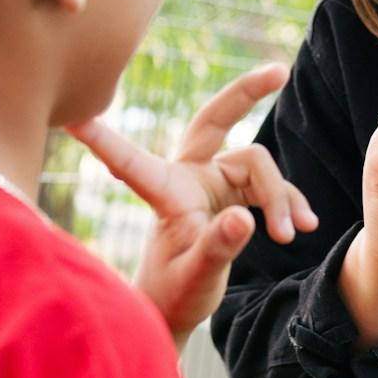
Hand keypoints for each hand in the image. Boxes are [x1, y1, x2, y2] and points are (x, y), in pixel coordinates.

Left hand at [68, 64, 317, 350]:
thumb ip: (218, 247)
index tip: (73, 119)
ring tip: (290, 235)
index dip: (104, 139)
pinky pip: (270, 186)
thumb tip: (245, 217)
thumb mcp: (197, 277)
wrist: (179, 306)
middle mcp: (188, 177)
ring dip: (280, 197)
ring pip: (258, 165)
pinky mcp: (233, 194)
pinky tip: (304, 226)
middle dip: (245, 93)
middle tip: (279, 71)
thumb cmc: (175, 294)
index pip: (131, 161)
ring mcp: (213, 182)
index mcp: (165, 193)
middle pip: (216, 120)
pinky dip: (288, 203)